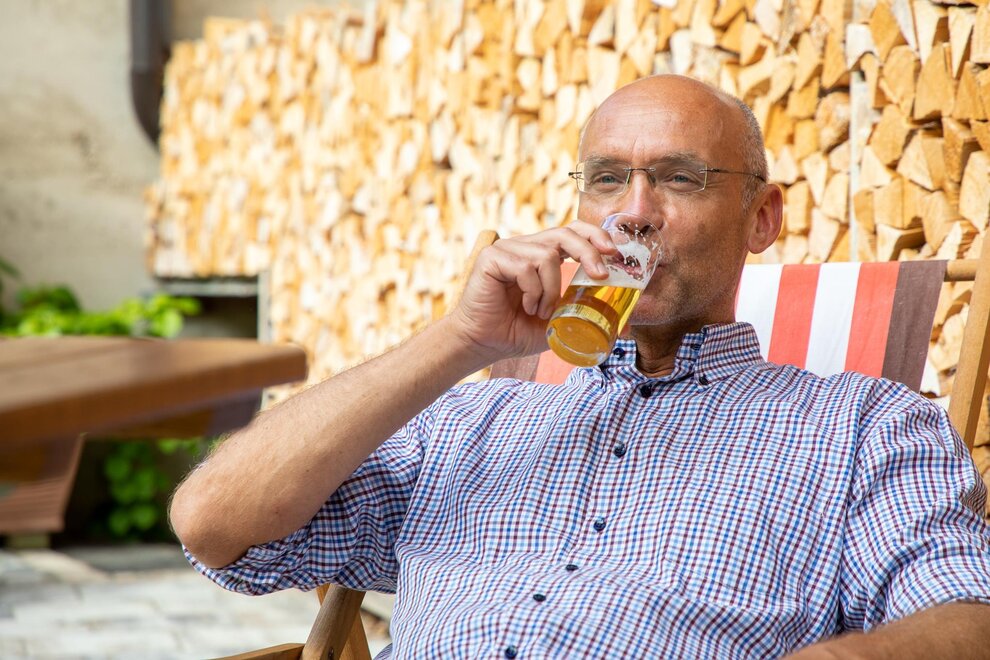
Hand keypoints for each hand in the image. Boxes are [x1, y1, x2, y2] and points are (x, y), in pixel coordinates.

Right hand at [448, 223, 617, 362]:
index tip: (614, 252)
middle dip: (589, 251)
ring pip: (545, 256)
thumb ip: (584, 316)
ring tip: (541, 310)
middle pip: (564, 233)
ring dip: (551, 289)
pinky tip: (526, 306)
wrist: (484, 344)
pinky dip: (532, 291)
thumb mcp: (560, 323)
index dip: (594, 235)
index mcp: (542, 255)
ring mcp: (507, 249)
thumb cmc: (517, 332)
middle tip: (601, 275)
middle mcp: (525, 247)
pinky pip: (525, 266)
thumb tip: (625, 327)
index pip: (572, 231)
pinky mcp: (492, 257)